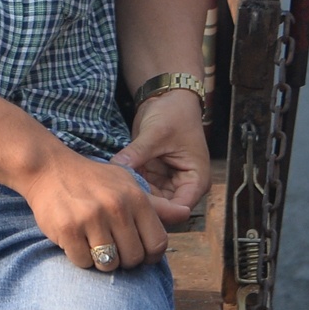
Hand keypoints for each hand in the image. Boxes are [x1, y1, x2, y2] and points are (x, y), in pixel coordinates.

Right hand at [13, 143, 168, 270]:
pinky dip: (80, 258)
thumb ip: (156, 204)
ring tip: (94, 245)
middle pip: (134, 258)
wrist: (48, 167)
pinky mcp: (68, 229)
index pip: (158, 244)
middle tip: (112, 248)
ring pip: (109, 264)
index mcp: (135, 198)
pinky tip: (76, 242)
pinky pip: (83, 262)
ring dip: (102, 261)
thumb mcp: (127, 184)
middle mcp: (116, 207)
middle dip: (125, 259)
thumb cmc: (92, 179)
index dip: (151, 256)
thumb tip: (185, 214)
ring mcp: (91, 218)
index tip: (139, 254)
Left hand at [111, 89, 209, 225]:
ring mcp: (167, 182)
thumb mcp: (156, 134)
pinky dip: (129, 184)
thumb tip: (116, 169)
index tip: (134, 206)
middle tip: (118, 199)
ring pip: (149, 200)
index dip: (159, 211)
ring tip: (112, 190)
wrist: (169, 98)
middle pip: (163, 207)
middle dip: (142, 204)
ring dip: (133, 195)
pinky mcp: (152, 175)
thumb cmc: (174, 113)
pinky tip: (113, 181)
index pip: (179, 208)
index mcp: (196, 180)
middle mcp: (183, 185)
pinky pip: (140, 187)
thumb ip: (137, 154)